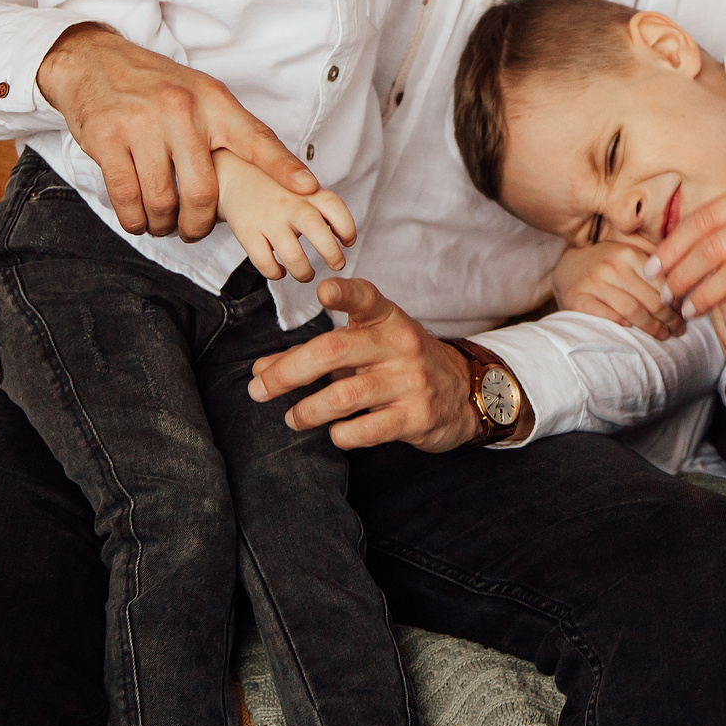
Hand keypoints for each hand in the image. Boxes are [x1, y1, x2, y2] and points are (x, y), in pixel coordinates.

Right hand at [37, 23, 316, 239]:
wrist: (93, 62)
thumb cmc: (153, 87)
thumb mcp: (199, 93)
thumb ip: (229, 129)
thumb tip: (272, 171)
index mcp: (211, 101)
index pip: (255, 138)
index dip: (282, 166)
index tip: (308, 188)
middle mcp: (180, 111)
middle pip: (202, 191)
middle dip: (199, 224)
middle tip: (194, 231)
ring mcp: (142, 125)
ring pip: (162, 201)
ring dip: (163, 225)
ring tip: (163, 225)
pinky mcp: (108, 140)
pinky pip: (127, 198)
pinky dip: (134, 220)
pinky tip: (138, 219)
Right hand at [218, 153, 355, 282]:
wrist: (233, 176)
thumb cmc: (277, 188)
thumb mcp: (302, 188)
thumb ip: (323, 207)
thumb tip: (345, 237)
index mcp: (306, 190)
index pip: (333, 205)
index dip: (346, 226)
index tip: (348, 241)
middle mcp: (288, 203)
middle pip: (314, 227)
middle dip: (331, 252)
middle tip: (337, 264)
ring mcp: (267, 218)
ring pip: (291, 253)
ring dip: (303, 271)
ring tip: (307, 275)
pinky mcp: (247, 232)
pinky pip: (264, 261)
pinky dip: (275, 273)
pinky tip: (280, 271)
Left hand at [248, 279, 480, 452]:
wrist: (465, 391)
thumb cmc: (401, 363)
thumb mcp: (366, 347)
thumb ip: (313, 356)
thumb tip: (260, 372)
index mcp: (386, 319)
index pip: (365, 298)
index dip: (344, 294)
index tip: (323, 291)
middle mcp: (399, 345)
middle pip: (334, 351)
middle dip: (288, 372)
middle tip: (259, 389)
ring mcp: (410, 381)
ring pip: (344, 395)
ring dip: (308, 410)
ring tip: (293, 418)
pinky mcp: (416, 417)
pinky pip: (367, 430)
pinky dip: (341, 434)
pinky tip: (335, 432)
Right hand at [551, 239, 682, 340]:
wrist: (567, 268)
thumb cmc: (606, 263)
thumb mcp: (628, 250)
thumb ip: (653, 256)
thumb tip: (687, 272)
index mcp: (628, 252)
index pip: (662, 282)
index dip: (677, 300)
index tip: (685, 312)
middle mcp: (611, 265)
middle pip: (651, 299)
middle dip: (670, 318)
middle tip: (680, 330)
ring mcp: (593, 282)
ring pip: (632, 311)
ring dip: (652, 328)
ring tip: (664, 335)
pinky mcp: (578, 299)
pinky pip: (607, 317)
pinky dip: (623, 326)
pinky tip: (634, 331)